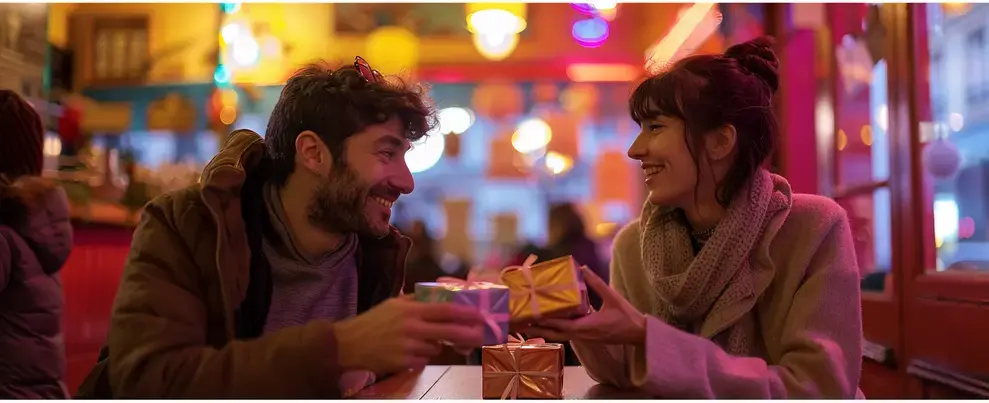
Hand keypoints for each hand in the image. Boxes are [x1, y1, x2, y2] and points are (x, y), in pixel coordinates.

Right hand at [334, 294, 484, 373]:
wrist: (348, 344)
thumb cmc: (372, 322)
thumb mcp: (393, 304)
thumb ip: (416, 300)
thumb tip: (439, 293)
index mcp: (410, 310)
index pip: (444, 309)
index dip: (464, 313)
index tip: (479, 314)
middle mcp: (411, 327)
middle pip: (449, 331)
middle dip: (467, 333)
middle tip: (480, 334)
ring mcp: (408, 346)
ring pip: (436, 348)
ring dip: (435, 345)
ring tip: (418, 340)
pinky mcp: (404, 362)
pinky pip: (424, 360)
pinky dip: (422, 356)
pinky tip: (408, 351)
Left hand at [521, 266, 647, 345]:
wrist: (639, 334)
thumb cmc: (627, 316)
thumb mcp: (612, 296)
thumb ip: (597, 283)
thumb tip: (583, 268)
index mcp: (586, 327)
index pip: (561, 325)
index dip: (545, 322)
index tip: (530, 317)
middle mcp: (582, 335)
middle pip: (554, 334)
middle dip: (536, 330)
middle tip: (520, 325)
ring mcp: (583, 338)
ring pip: (559, 336)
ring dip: (543, 331)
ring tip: (527, 326)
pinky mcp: (586, 337)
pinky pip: (566, 335)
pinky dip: (555, 330)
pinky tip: (548, 324)